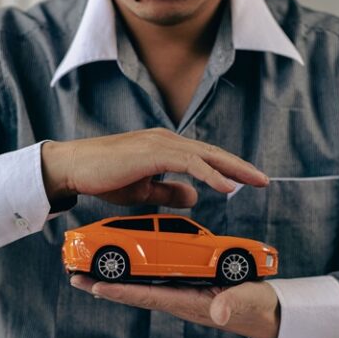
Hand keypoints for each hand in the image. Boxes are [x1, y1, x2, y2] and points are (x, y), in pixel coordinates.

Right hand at [41, 128, 267, 207]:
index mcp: (165, 147)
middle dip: (240, 167)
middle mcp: (167, 140)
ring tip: (254, 182)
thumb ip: (169, 192)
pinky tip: (226, 187)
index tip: (248, 181)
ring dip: (232, 170)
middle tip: (263, 180)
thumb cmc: (105, 177)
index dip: (228, 168)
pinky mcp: (152, 152)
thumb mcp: (144, 190)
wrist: (75, 167)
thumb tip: (195, 196)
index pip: (205, 157)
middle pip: (212, 153)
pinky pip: (189, 164)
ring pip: (206, 155)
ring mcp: (160, 144)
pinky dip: (210, 175)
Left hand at [70, 275, 280, 337]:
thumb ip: (233, 305)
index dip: (120, 292)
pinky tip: (121, 263)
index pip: (147, 296)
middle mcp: (176, 297)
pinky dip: (133, 269)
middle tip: (74, 276)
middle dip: (104, 284)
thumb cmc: (254, 306)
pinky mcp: (184, 282)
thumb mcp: (246, 302)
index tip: (95, 287)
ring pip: (139, 283)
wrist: (263, 310)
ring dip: (113, 277)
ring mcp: (178, 290)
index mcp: (186, 302)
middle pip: (132, 290)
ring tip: (86, 269)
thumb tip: (219, 313)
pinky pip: (153, 276)